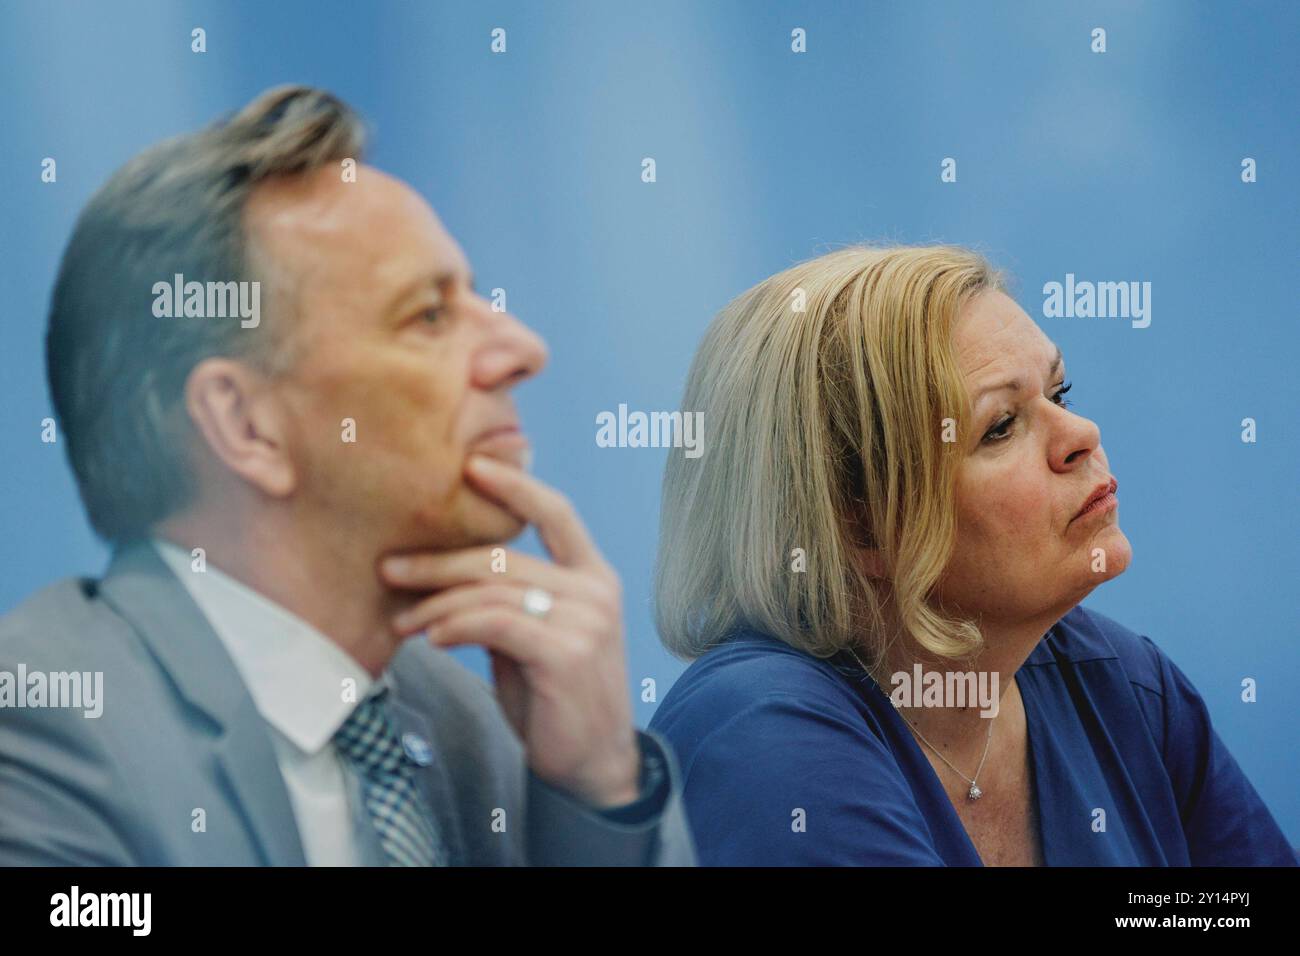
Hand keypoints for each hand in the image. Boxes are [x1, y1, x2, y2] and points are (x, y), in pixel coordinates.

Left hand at [380, 455, 640, 807]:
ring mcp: (586, 621)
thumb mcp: (535, 638)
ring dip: (435, 602)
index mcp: (593, 577)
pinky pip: (496, 623)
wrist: (593, 765)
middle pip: (503, 556)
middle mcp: (596, 590)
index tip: (471, 465)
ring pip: (492, 590)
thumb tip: (445, 573)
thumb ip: (509, 601)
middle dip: (438, 560)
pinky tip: (431, 636)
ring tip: (401, 619)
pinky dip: (455, 625)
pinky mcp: (566, 653)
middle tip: (390, 567)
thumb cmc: (556, 699)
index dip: (515, 484)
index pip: (557, 512)